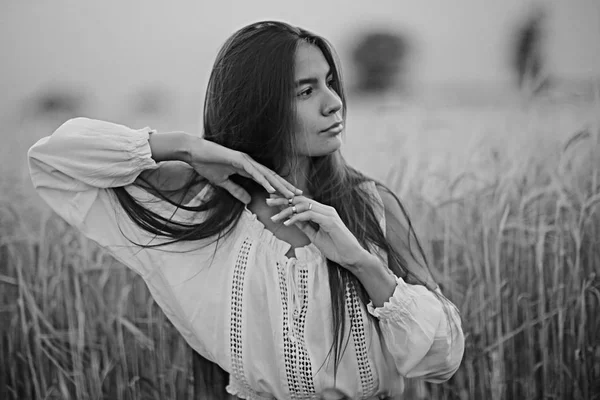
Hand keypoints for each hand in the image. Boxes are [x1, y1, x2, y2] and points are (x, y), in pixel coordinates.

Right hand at [186, 138, 300, 203]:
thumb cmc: (206, 164)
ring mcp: (245, 160)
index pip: (267, 179)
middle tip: (299, 195)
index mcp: (247, 167)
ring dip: (279, 185)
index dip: (279, 187)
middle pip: (271, 176)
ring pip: (266, 175)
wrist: (193, 152)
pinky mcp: (238, 159)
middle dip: (285, 186)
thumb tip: (247, 201)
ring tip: (290, 194)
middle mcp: (249, 162)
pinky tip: (272, 189)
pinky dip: (264, 181)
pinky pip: (254, 172)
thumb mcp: (223, 182)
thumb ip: (236, 191)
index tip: (289, 196)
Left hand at [267, 194, 367, 267]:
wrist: (351, 257)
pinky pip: (309, 215)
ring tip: (274, 217)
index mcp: (322, 212)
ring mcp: (328, 213)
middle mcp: (325, 209)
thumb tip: (292, 220)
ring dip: (287, 210)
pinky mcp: (330, 220)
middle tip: (268, 201)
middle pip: (300, 199)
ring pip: (303, 206)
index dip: (286, 201)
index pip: (301, 202)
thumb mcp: (315, 236)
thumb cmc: (336, 248)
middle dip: (283, 200)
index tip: (272, 203)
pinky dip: (297, 218)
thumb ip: (305, 226)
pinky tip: (287, 223)